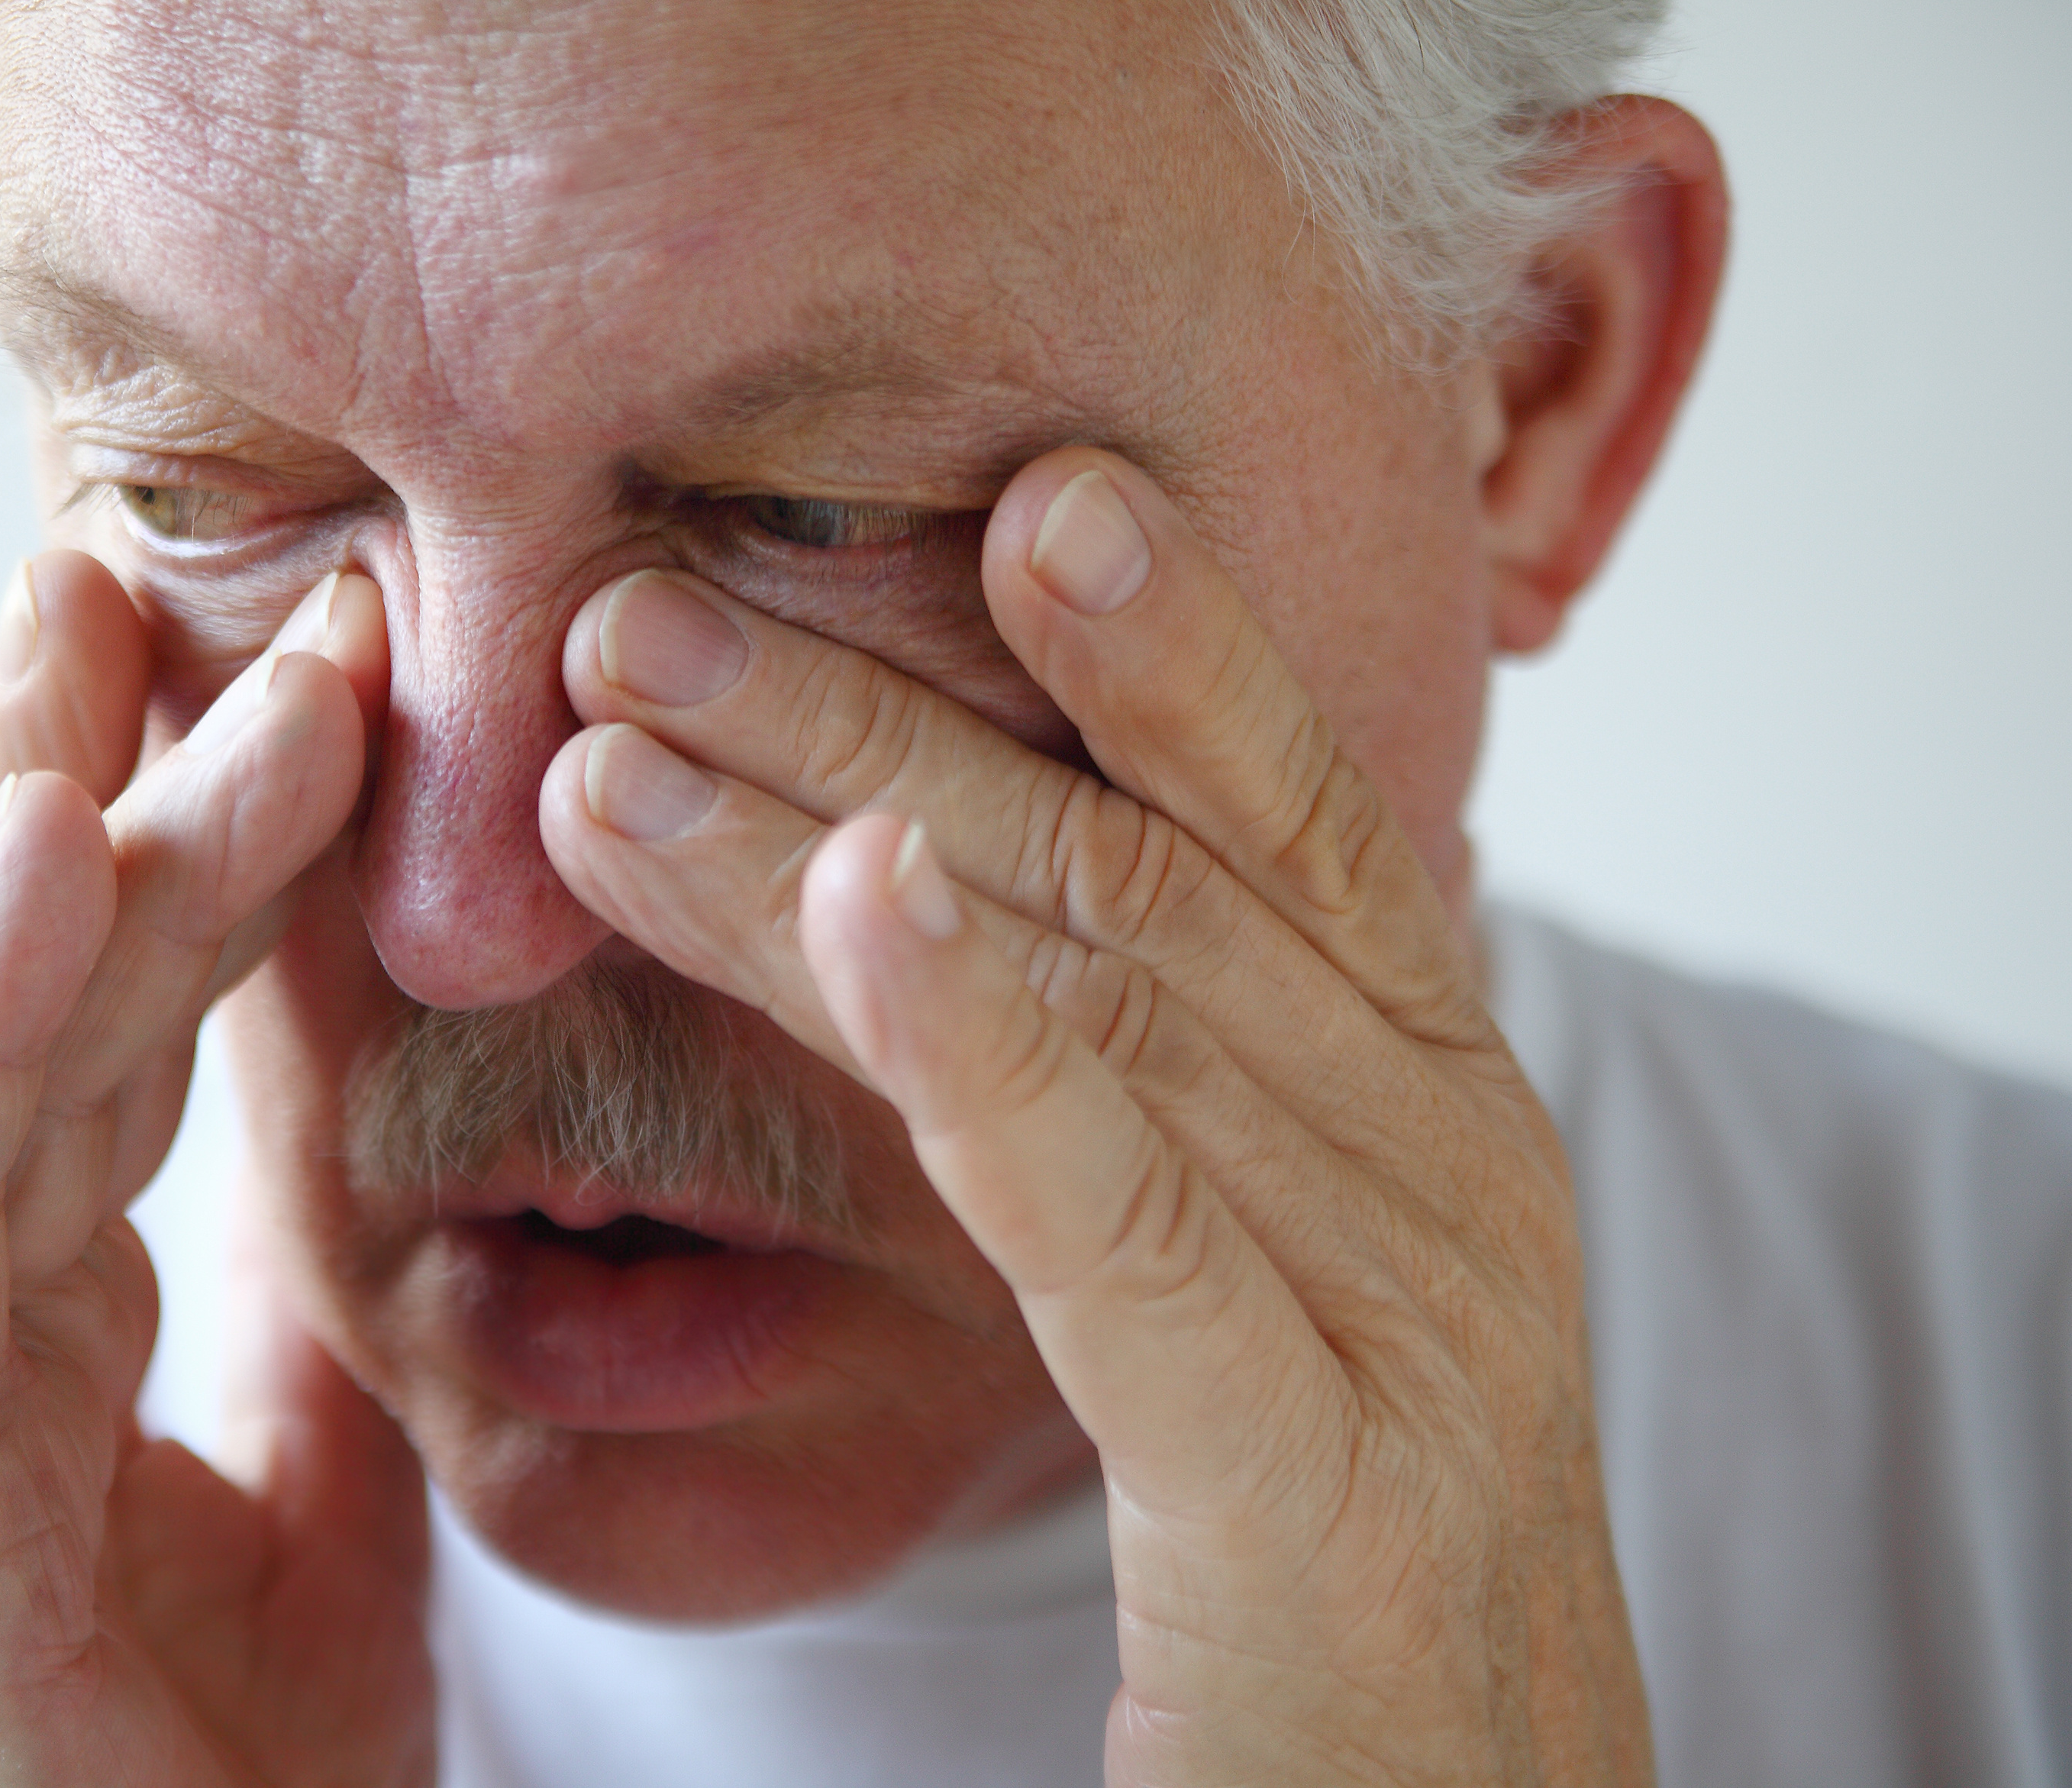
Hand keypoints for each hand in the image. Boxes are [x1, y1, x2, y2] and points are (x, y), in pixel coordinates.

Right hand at [0, 553, 433, 1787]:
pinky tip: (47, 842)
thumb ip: (295, 1336)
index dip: (175, 828)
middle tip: (144, 539)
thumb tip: (350, 1198)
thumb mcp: (309, 1503)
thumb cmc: (224, 1781)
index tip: (274, 645)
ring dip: (34, 819)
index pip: (93, 1015)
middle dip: (75, 758)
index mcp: (9, 1313)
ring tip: (86, 608)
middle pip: (3, 988)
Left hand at [543, 449, 1647, 1784]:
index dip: (1152, 646)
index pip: (1278, 827)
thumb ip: (1157, 1113)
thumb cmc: (1328, 1582)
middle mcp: (1450, 1178)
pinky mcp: (1319, 1503)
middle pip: (1142, 885)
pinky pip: (1126, 1231)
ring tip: (621, 730)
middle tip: (637, 604)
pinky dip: (990, 1049)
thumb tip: (957, 910)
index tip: (995, 489)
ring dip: (843, 840)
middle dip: (879, 724)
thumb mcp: (1257, 1293)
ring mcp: (1414, 1331)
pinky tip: (859, 905)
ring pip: (1102, 1014)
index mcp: (1432, 1119)